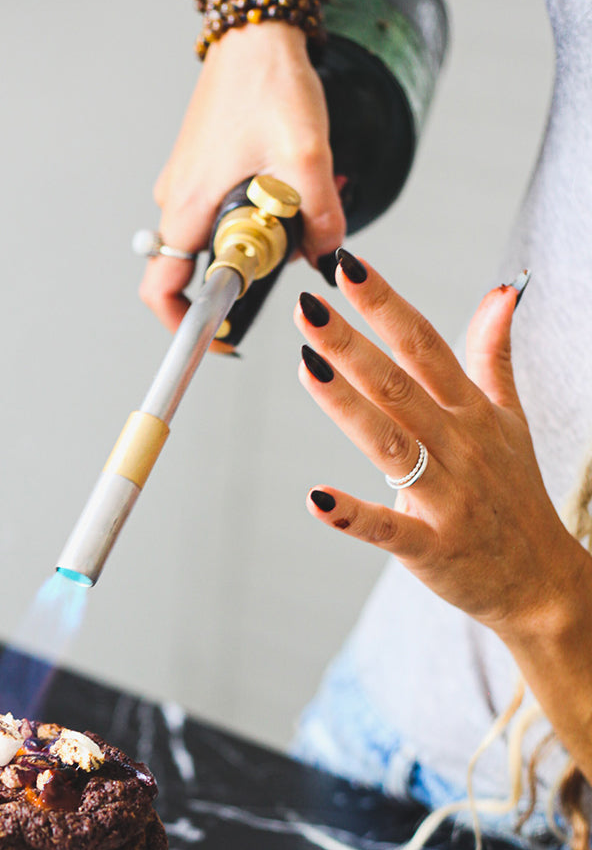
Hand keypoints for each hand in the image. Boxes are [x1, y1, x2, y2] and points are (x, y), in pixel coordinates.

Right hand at [140, 22, 345, 336]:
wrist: (257, 27)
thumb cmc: (268, 83)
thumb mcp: (308, 157)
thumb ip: (320, 218)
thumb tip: (328, 259)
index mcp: (188, 208)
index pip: (162, 289)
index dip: (184, 327)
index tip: (216, 341)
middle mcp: (177, 201)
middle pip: (197, 268)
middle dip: (244, 272)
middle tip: (285, 248)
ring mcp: (187, 183)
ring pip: (215, 238)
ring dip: (255, 238)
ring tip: (292, 203)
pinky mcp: (202, 166)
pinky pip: (222, 209)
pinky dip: (253, 211)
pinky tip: (285, 183)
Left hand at [293, 255, 590, 643]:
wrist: (542, 581)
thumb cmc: (516, 496)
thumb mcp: (512, 420)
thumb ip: (494, 356)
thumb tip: (502, 292)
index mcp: (472, 412)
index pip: (425, 346)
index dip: (386, 306)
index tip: (347, 268)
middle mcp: (460, 447)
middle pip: (400, 387)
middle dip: (352, 345)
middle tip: (307, 307)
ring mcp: (448, 498)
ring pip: (391, 445)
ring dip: (348, 407)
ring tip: (308, 368)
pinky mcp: (434, 547)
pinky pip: (390, 529)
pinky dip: (353, 514)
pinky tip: (316, 497)